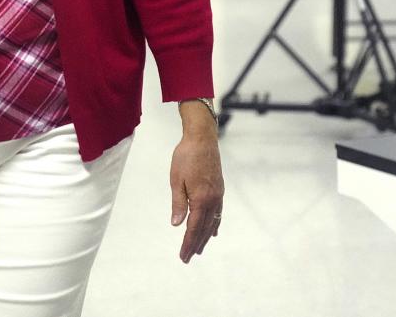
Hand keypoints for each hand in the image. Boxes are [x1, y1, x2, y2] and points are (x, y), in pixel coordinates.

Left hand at [170, 105, 223, 262]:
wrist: (202, 138)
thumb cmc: (186, 157)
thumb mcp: (176, 180)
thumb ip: (178, 203)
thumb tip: (176, 224)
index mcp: (200, 199)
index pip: (194, 227)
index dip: (188, 243)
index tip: (183, 256)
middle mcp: (212, 199)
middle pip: (204, 228)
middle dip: (196, 244)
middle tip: (188, 257)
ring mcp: (218, 194)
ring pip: (212, 222)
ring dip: (205, 237)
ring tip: (199, 249)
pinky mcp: (219, 189)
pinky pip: (218, 212)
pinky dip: (214, 224)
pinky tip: (213, 231)